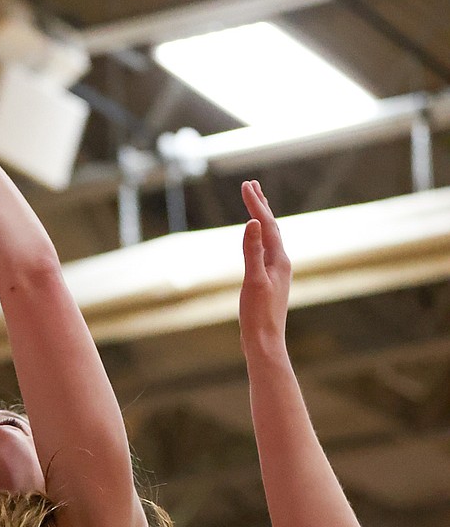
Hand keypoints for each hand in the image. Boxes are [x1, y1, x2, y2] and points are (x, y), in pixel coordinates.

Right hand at [239, 179, 291, 355]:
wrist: (265, 342)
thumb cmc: (258, 315)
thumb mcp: (253, 281)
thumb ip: (252, 251)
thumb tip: (253, 224)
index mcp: (278, 260)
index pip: (267, 225)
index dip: (256, 204)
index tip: (245, 185)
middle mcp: (281, 263)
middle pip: (272, 227)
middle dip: (261, 206)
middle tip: (252, 185)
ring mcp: (276, 273)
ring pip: (270, 239)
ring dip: (262, 220)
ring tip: (256, 205)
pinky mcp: (269, 282)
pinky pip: (265, 251)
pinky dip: (260, 238)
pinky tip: (257, 242)